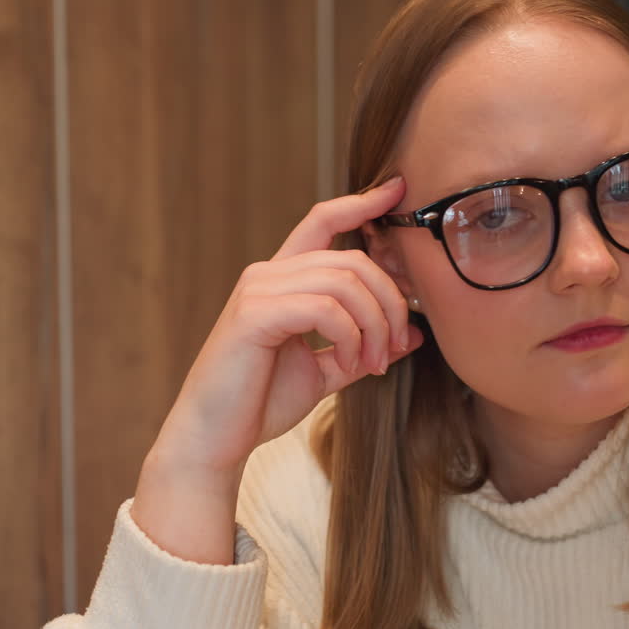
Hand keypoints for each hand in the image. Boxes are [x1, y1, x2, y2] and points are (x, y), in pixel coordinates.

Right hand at [131, 177, 425, 562]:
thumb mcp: (326, 369)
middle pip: (352, 259)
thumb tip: (413, 333)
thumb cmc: (261, 402)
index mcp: (281, 279)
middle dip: (388, 301)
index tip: (397, 189)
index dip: (361, 202)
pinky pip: (325, 308)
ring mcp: (258, 290)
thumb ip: (364, 345)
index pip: (322, 220)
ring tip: (375, 362)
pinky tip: (353, 362)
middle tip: (395, 347)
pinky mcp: (254, 314)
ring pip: (344, 282)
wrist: (215, 439)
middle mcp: (267, 274)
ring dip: (374, 324)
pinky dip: (351, 335)